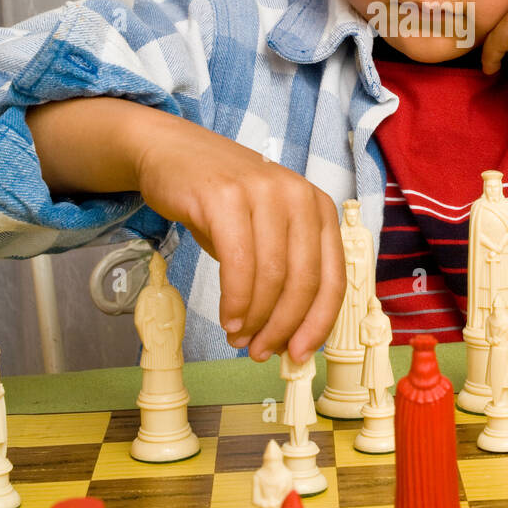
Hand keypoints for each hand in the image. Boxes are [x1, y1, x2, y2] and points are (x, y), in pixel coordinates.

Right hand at [135, 115, 345, 362]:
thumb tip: (290, 336)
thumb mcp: (267, 231)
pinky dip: (235, 301)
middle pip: (303, 281)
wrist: (175, 153)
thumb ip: (285, 274)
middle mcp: (298, 195)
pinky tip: (228, 318)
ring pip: (271, 276)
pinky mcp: (225, 197)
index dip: (318, 323)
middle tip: (262, 352)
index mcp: (319, 207)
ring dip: (256, 319)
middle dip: (284, 327)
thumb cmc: (224, 202)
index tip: (301, 355)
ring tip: (240, 337)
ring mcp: (263, 192)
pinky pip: (238, 263)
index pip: (333, 277)